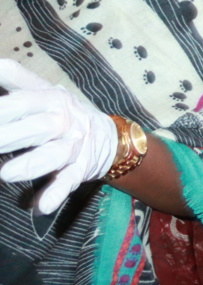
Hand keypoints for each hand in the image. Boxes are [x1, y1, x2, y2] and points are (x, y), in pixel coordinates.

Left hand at [0, 59, 117, 213]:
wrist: (111, 137)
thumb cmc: (62, 113)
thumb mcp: (43, 91)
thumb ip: (15, 78)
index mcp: (49, 98)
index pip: (23, 97)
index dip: (3, 103)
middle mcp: (63, 119)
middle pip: (37, 125)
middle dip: (9, 134)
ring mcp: (74, 145)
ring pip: (55, 154)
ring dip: (32, 164)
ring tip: (6, 174)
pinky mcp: (81, 168)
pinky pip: (69, 181)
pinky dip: (57, 193)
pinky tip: (42, 206)